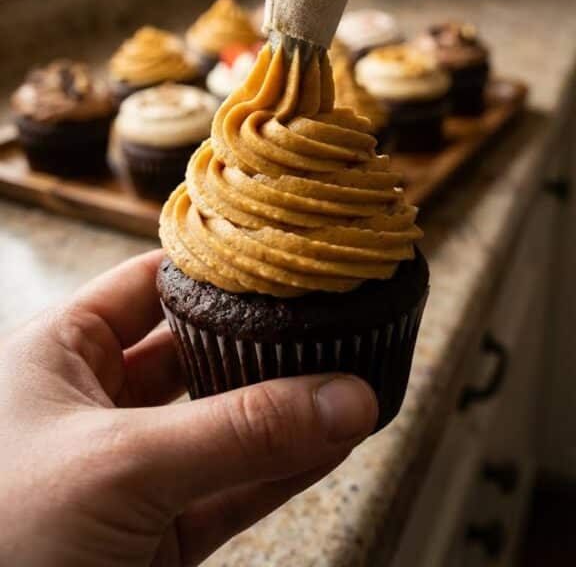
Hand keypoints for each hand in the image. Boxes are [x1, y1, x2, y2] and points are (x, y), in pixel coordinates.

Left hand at [0, 251, 376, 566]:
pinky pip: (230, 491)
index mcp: (59, 353)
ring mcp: (128, 474)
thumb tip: (341, 398)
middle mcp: (94, 404)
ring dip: (286, 413)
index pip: (150, 284)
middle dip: (263, 343)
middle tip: (334, 320)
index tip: (286, 259)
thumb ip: (236, 431)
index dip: (216, 270)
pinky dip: (283, 472)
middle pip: (197, 354)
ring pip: (222, 429)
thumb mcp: (118, 464)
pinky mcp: (153, 538)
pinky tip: (331, 444)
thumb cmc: (2, 538)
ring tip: (352, 382)